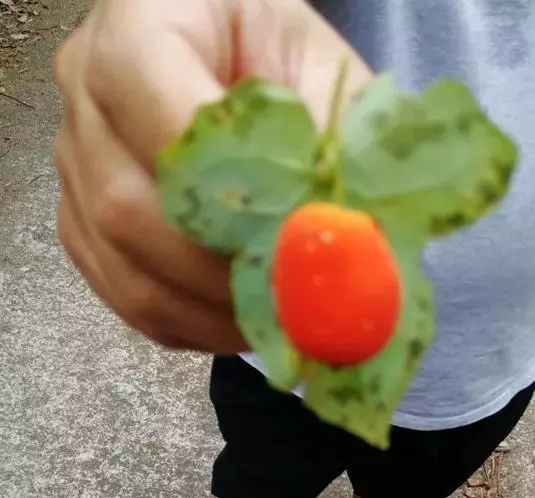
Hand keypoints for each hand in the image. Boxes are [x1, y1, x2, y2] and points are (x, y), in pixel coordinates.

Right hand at [52, 0, 369, 351]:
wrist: (226, 49)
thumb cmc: (274, 50)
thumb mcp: (319, 66)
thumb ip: (337, 140)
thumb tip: (349, 240)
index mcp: (138, 32)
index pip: (167, 127)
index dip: (239, 201)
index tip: (302, 244)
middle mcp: (86, 100)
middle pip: (131, 209)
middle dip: (223, 272)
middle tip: (297, 303)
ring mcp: (76, 166)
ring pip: (124, 267)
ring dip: (209, 310)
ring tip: (278, 321)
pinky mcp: (84, 220)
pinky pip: (124, 293)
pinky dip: (189, 321)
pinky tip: (240, 319)